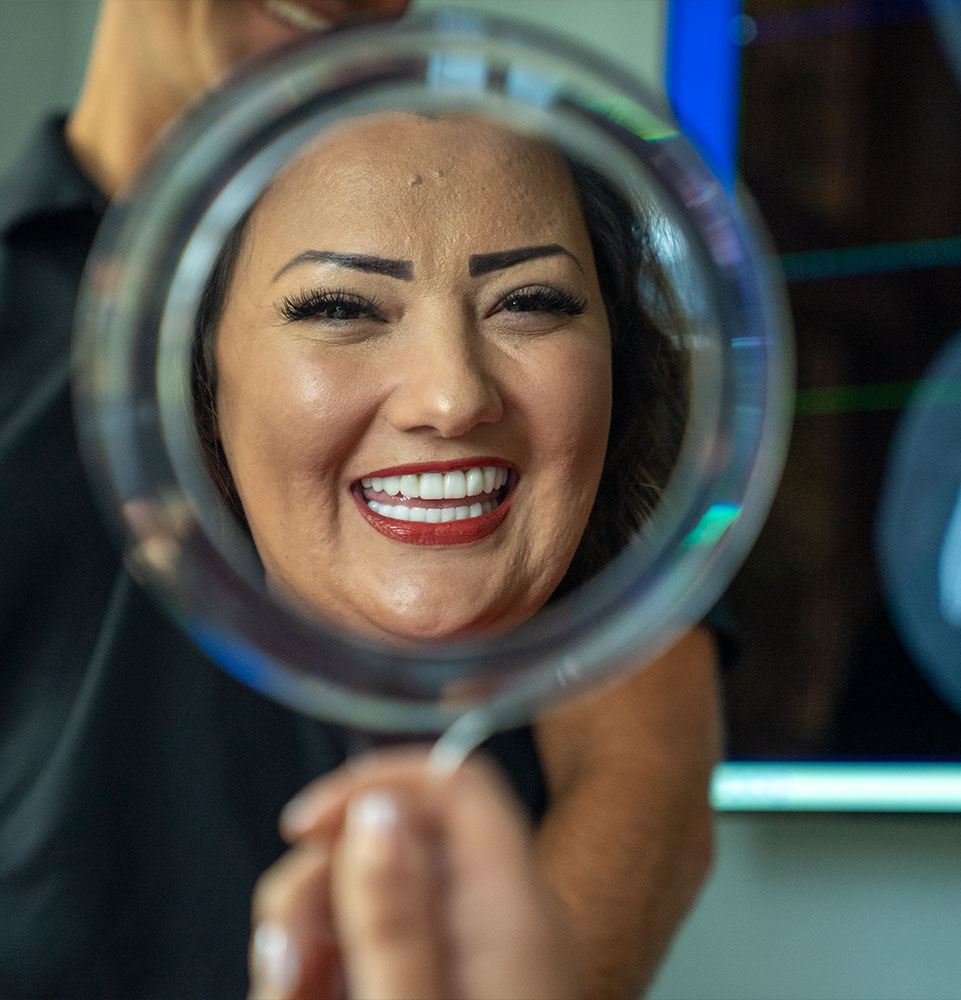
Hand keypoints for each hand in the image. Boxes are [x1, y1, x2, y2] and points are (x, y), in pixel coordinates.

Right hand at [249, 749, 579, 999]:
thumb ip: (396, 916)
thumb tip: (376, 809)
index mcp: (513, 912)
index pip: (455, 780)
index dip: (376, 782)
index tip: (307, 826)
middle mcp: (497, 921)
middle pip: (401, 835)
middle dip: (323, 877)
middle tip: (287, 948)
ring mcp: (470, 953)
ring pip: (376, 889)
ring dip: (310, 929)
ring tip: (289, 988)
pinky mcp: (443, 981)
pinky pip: (376, 939)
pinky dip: (327, 961)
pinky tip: (305, 993)